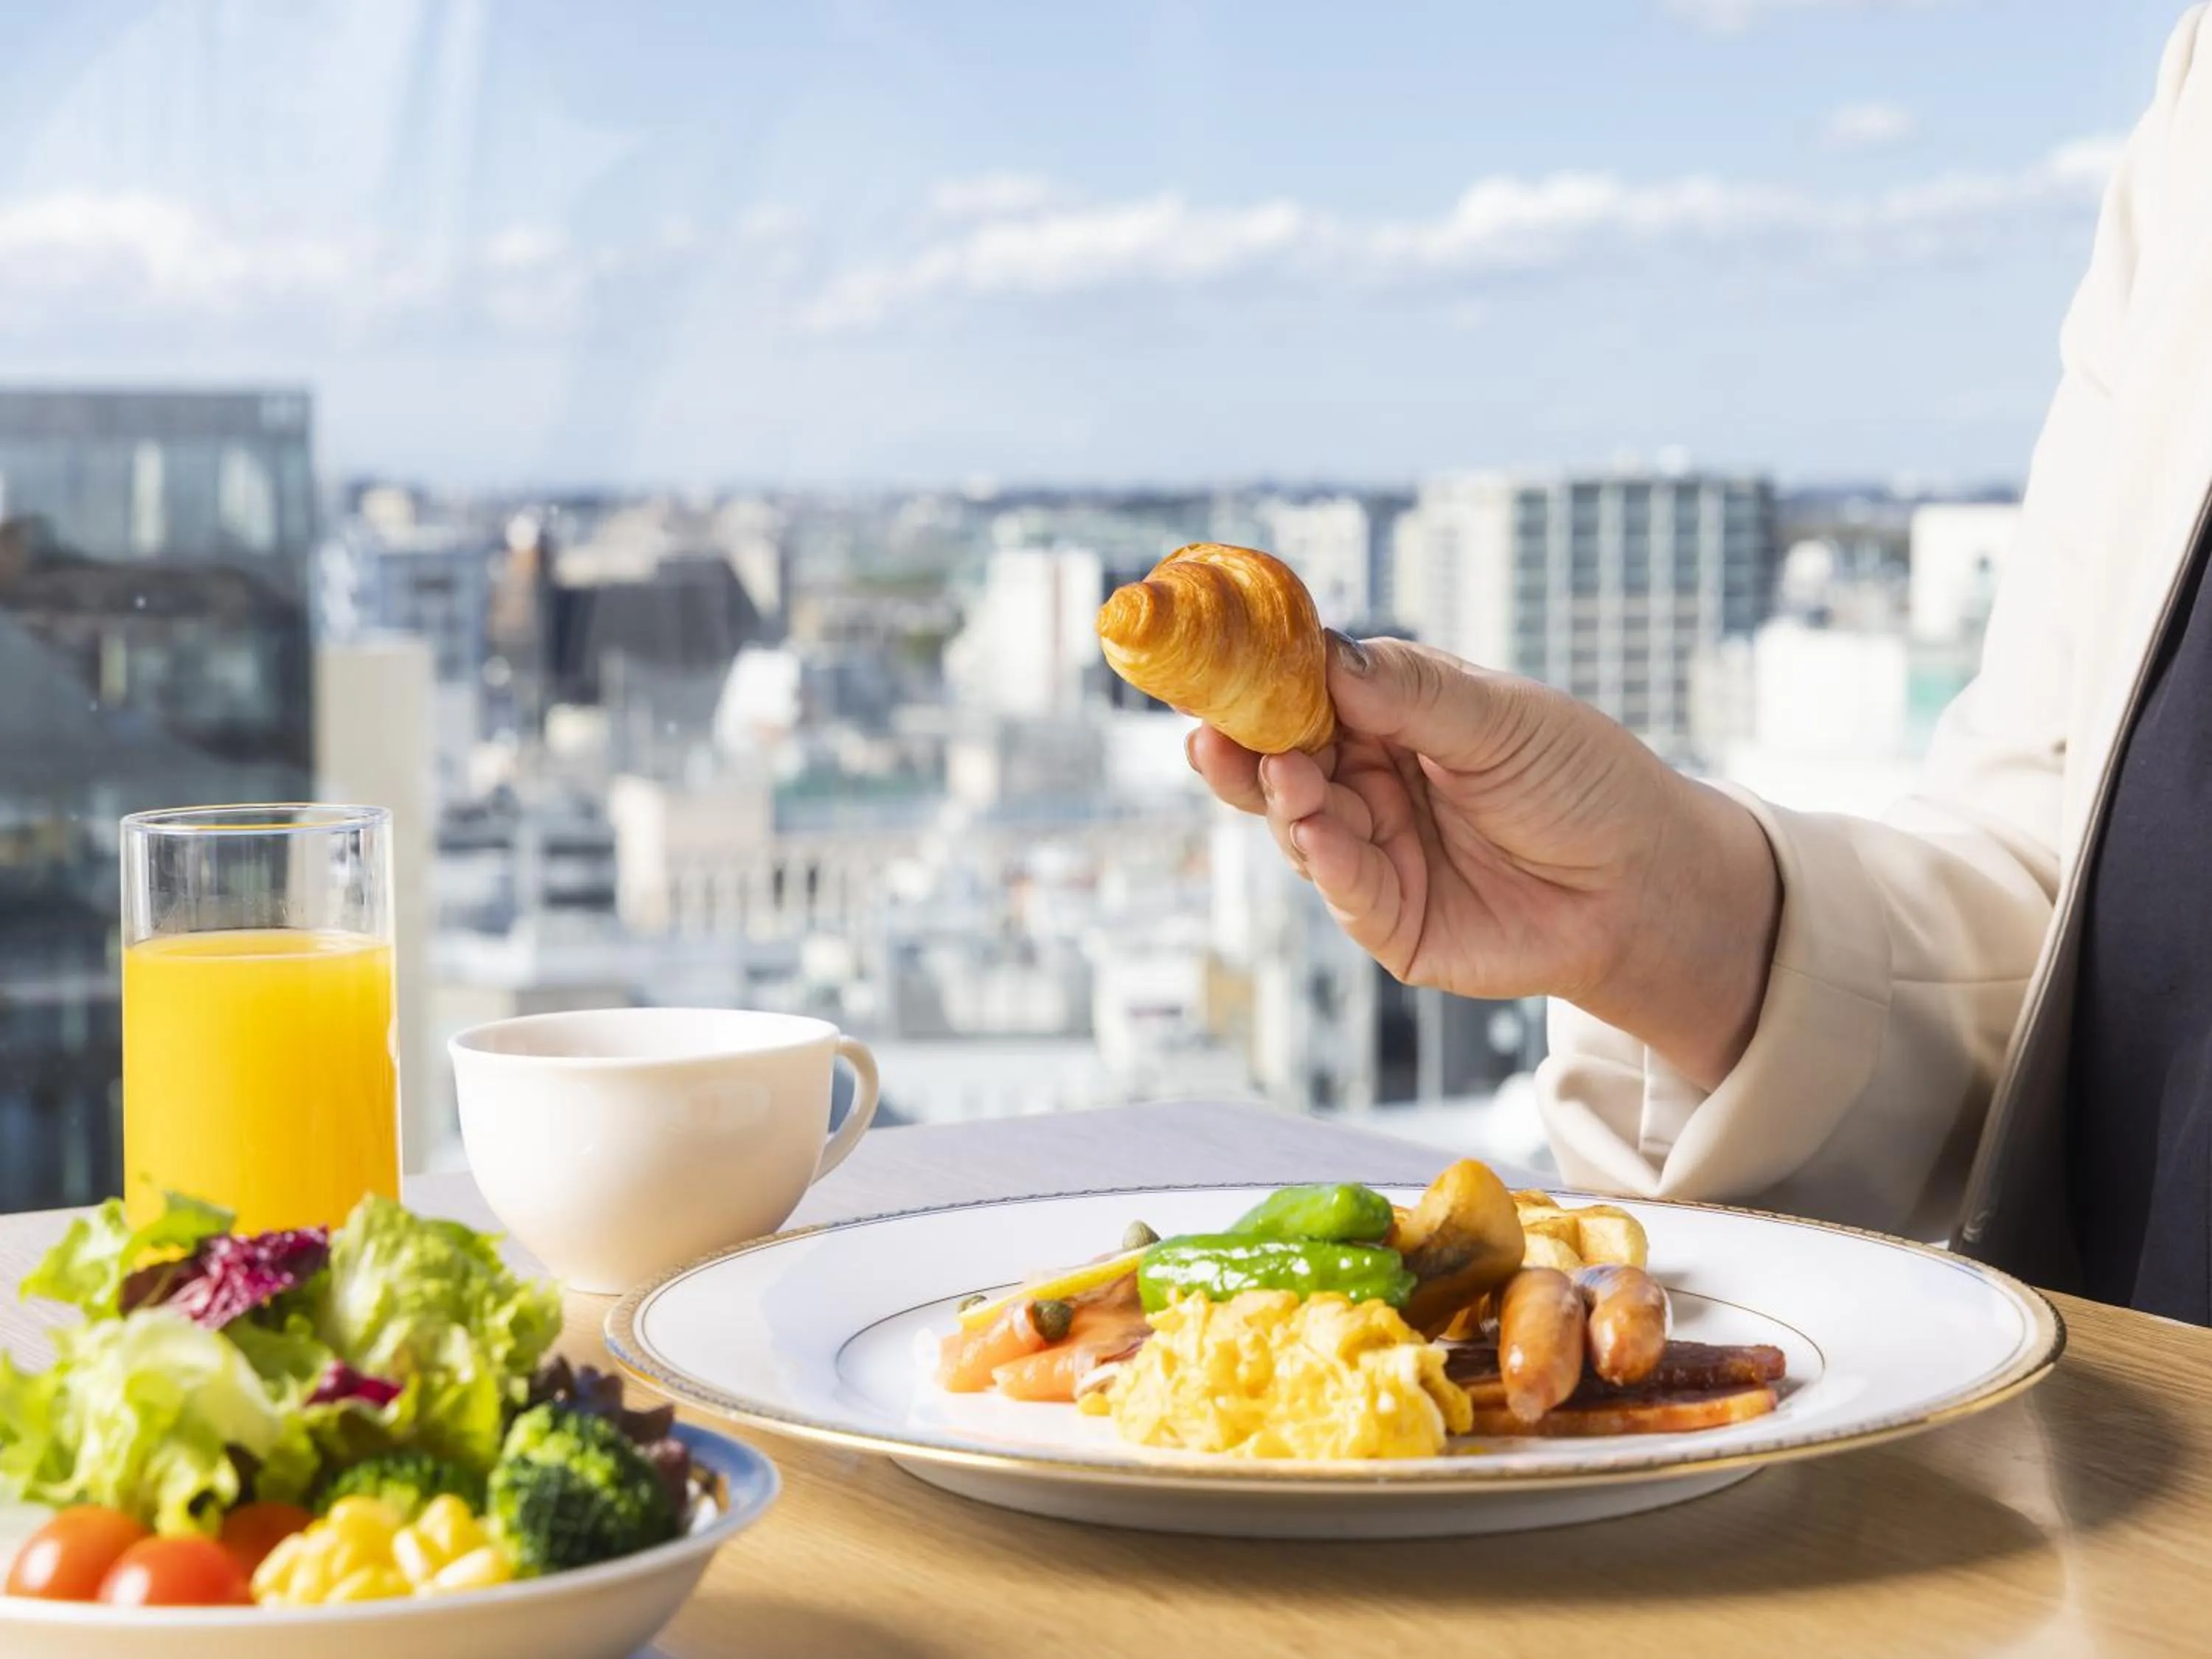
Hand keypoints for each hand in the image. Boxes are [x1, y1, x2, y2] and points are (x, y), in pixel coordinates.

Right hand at [1190, 634, 1780, 1090]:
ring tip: (1282, 771)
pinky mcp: (1390, 920)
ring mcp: (1374, 852)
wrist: (1648, 886)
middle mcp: (1371, 784)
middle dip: (1242, 746)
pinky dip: (1322, 855)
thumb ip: (1412, 691)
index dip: (1261, 679)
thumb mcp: (1504, 719)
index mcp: (1392, 720)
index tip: (1219, 658)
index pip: (1308, 692)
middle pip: (1280, 760)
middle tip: (1208, 729)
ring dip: (1281, 797)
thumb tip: (1324, 653)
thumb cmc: (1585, 784)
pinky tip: (1316, 827)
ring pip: (1298, 823)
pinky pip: (1341, 885)